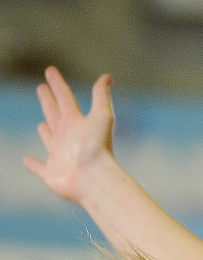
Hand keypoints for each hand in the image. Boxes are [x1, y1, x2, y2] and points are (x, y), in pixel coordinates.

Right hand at [23, 67, 114, 202]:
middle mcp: (68, 138)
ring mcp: (60, 156)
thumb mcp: (102, 117)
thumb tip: (108, 76)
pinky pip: (39, 168)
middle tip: (41, 88)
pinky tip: (27, 160)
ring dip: (45, 132)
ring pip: (50, 139)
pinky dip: (33, 164)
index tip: (50, 70)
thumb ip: (101, 97)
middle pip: (55, 115)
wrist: (95, 180)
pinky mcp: (52, 173)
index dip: (58, 84)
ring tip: (42, 125)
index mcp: (77, 123)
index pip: (65, 98)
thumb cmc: (98, 149)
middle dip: (48, 101)